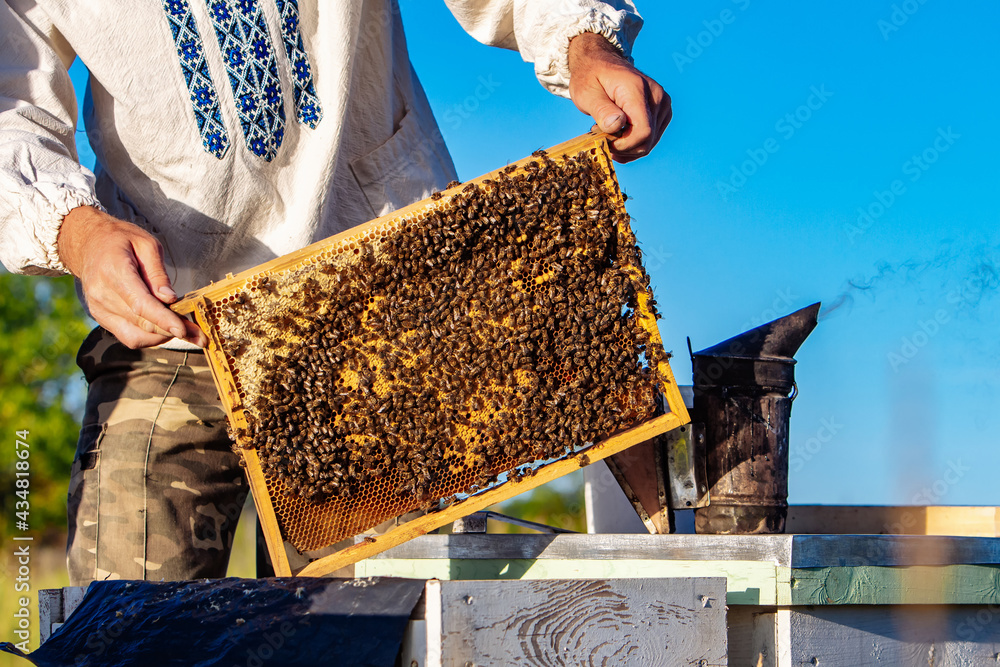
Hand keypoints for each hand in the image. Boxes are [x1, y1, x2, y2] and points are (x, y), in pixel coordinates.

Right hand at [58, 206, 206, 348]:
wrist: (88, 242)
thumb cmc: (120, 240)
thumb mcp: (146, 245)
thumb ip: (158, 273)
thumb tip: (170, 299)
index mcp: (114, 271)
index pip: (140, 304)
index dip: (163, 319)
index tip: (184, 329)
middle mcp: (102, 294)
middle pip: (141, 323)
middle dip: (173, 331)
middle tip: (200, 336)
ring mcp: (99, 309)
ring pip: (136, 335)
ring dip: (163, 337)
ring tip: (186, 331)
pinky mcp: (101, 318)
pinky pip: (128, 336)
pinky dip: (149, 337)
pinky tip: (165, 329)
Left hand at [567, 32, 671, 162]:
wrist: (601, 61)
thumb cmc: (590, 77)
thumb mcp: (586, 93)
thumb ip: (601, 110)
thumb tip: (616, 125)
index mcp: (637, 89)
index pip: (643, 131)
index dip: (624, 145)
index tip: (605, 142)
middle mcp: (656, 95)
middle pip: (648, 139)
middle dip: (623, 147)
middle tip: (602, 137)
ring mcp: (662, 102)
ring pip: (650, 141)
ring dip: (627, 146)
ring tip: (608, 132)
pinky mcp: (662, 109)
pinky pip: (652, 137)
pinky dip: (634, 142)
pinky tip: (618, 134)